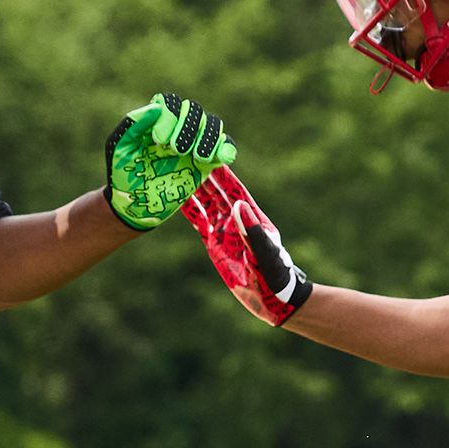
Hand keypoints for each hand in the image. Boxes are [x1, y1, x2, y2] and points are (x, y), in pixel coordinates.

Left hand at [104, 92, 235, 229]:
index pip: (171, 102)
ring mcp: (193, 144)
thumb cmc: (124, 173)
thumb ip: (134, 124)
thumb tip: (156, 107)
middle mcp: (176, 127)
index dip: (169, 117)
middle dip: (188, 127)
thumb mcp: (120, 148)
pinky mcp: (206, 162)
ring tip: (197, 157)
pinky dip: (227, 148)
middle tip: (176, 150)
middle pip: (194, 110)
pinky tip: (221, 158)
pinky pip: (225, 146)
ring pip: (212, 124)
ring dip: (208, 137)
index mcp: (156, 120)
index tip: (158, 142)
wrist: (136, 205)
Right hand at [183, 166, 313, 325]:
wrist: (273, 297)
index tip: (208, 151)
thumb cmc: (274, 275)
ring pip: (205, 202)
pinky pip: (198, 221)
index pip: (232, 188)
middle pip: (215, 191)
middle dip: (202, 172)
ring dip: (192, 187)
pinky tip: (174, 197)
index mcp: (250, 216)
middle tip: (184, 154)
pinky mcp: (214, 243)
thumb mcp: (263, 253)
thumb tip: (238, 205)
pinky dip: (188, 209)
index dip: (221, 171)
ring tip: (174, 169)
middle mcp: (236, 219)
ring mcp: (224, 229)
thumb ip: (252, 231)